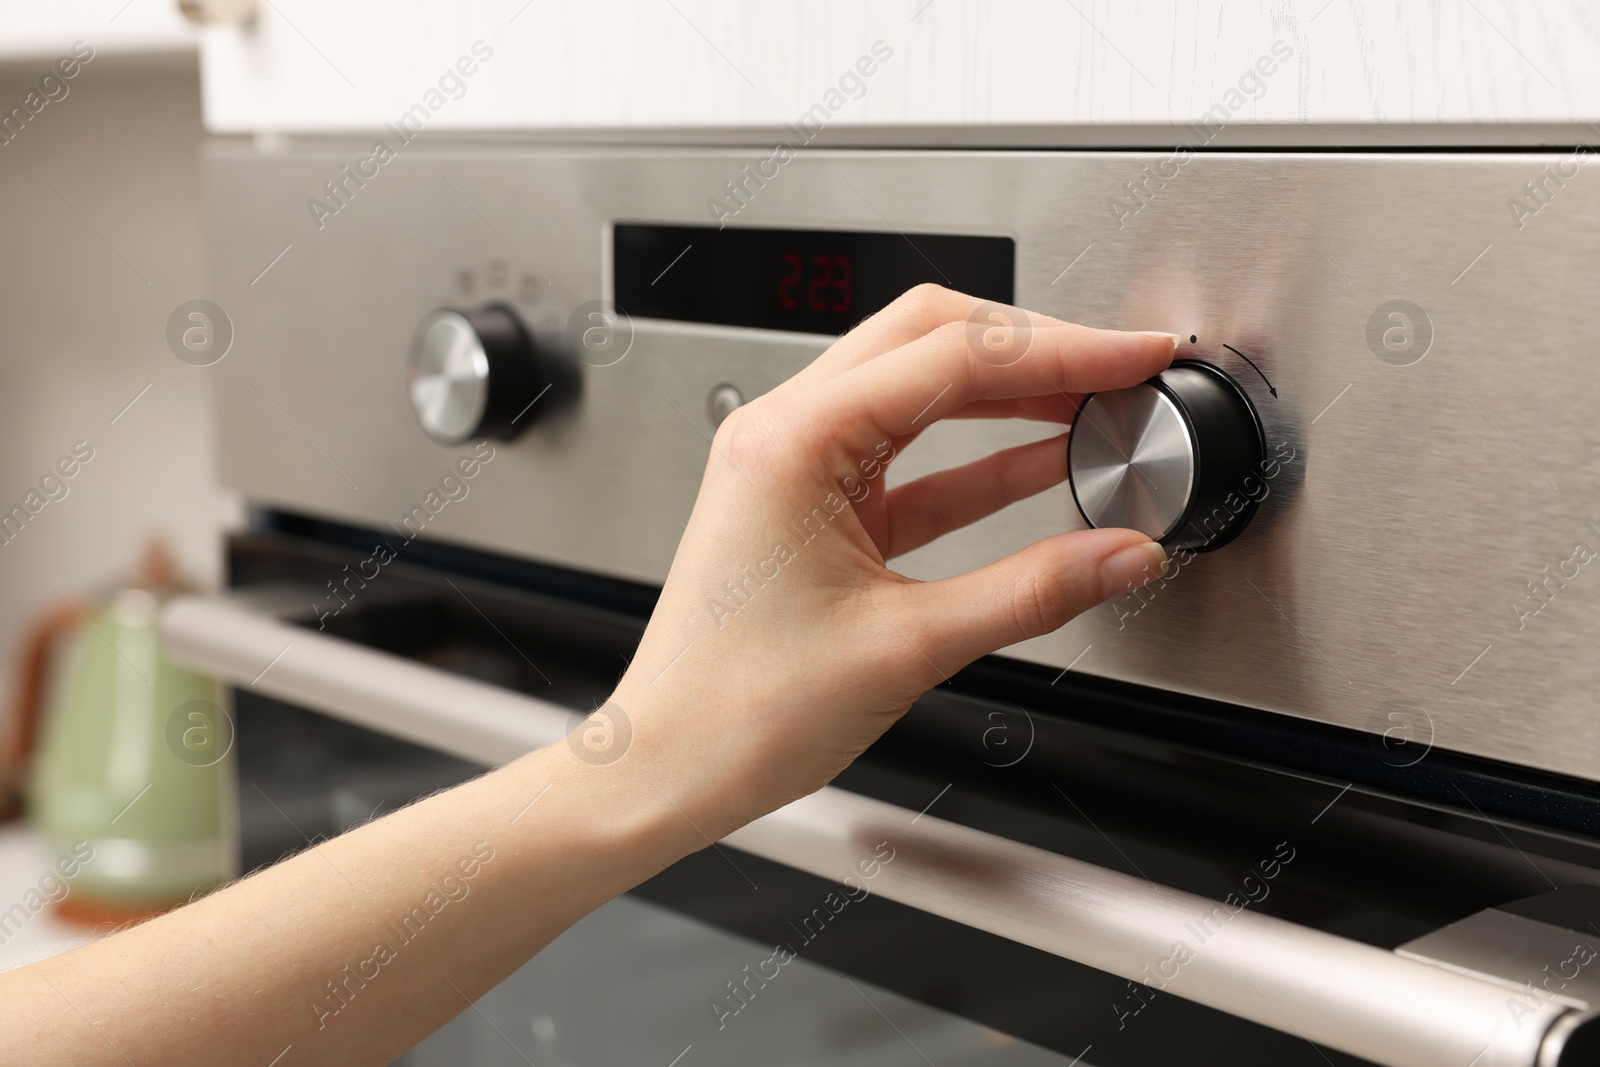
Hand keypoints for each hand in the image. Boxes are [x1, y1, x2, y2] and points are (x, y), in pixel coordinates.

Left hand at [599, 285, 1176, 834]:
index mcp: (794, 441)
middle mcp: (786, 434)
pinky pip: (910, 461)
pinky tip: (1041, 464)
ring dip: (1009, 397)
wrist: (666, 768)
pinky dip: (978, 458)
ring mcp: (795, 468)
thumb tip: (1122, 555)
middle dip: (1034, 350)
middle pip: (931, 341)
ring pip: (921, 393)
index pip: (954, 357)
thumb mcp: (906, 646)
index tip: (1133, 355)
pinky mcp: (812, 509)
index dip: (1062, 351)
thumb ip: (1030, 591)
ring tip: (1094, 408)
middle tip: (1118, 371)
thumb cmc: (735, 711)